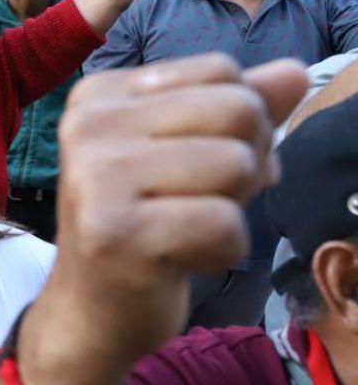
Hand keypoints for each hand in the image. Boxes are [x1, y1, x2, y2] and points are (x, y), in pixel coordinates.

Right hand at [20, 55, 306, 384]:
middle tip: (199, 200)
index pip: (219, 70)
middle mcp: (88, 126)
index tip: (196, 164)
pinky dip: (222, 251)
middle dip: (245, 162)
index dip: (239, 121)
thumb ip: (239, 108)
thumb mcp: (190, 154)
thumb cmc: (145, 225)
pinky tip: (180, 260)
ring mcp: (96, 178)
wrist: (90, 314)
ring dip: (233, 209)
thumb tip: (296, 71)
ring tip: (185, 229)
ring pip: (236, 163)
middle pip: (236, 109)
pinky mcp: (117, 234)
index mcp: (99, 95)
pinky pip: (226, 224)